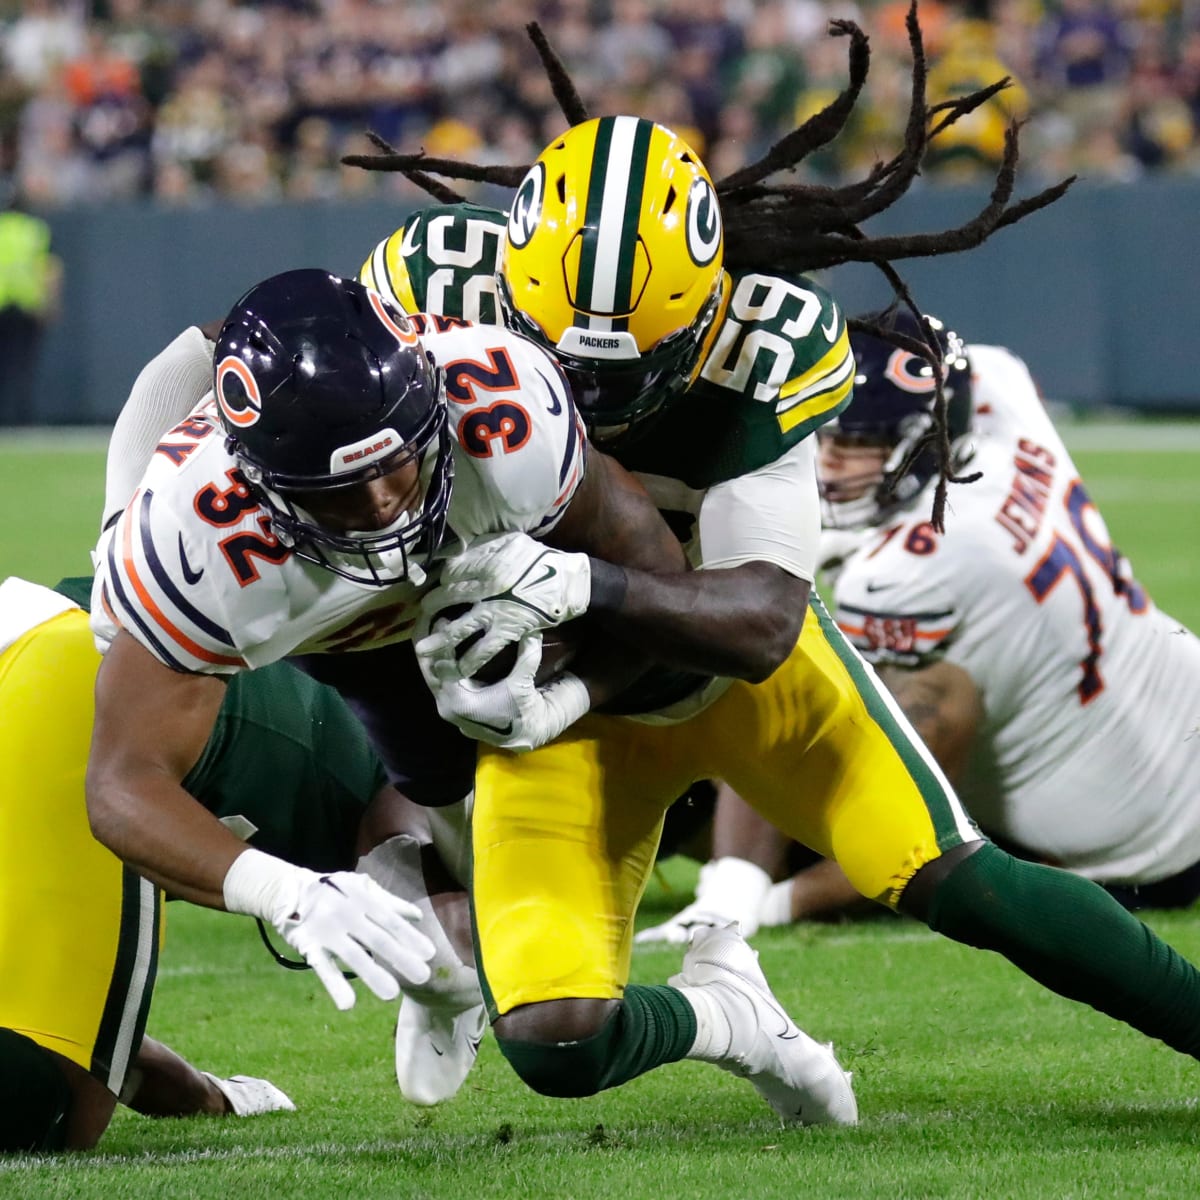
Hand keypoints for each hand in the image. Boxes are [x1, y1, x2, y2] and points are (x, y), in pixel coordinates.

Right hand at [223, 850, 435, 1010]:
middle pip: (377, 938)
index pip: (390, 920)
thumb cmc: (335, 890)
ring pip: (353, 955)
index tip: (430, 954)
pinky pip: (323, 968)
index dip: (410, 937)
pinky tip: (348, 1004)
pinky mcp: (310, 946)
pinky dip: (335, 985)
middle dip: (400, 958)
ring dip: (372, 975)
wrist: (290, 891)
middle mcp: (347, 914)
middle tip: (422, 977)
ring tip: (392, 995)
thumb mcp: (362, 887)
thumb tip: (416, 916)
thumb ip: (389, 902)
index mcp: (363, 898)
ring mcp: (328, 931)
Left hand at [417, 531, 590, 679]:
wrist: (568, 582)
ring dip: (440, 640)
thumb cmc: (542, 559)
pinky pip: (485, 647)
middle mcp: (485, 586)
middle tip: (421, 617)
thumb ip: (486, 545)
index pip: (451, 573)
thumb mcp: (512, 541)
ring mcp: (495, 610)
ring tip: (423, 650)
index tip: (439, 587)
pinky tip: (458, 669)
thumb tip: (460, 548)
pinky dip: (470, 659)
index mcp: (485, 562)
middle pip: (448, 599)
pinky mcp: (508, 629)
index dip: (442, 581)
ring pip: (460, 627)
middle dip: (431, 609)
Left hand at [418, 632, 589, 750]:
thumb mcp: (523, 683)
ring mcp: (445, 707)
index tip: (443, 621)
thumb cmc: (520, 710)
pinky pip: (436, 682)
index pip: (443, 666)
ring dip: (432, 656)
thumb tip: (532, 630)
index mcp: (461, 701)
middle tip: (434, 622)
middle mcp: (446, 705)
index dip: (443, 642)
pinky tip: (440, 650)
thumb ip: (527, 657)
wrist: (521, 734)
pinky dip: (437, 666)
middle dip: (431, 646)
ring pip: (430, 676)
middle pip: (429, 670)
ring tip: (433, 632)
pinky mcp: (448, 706)